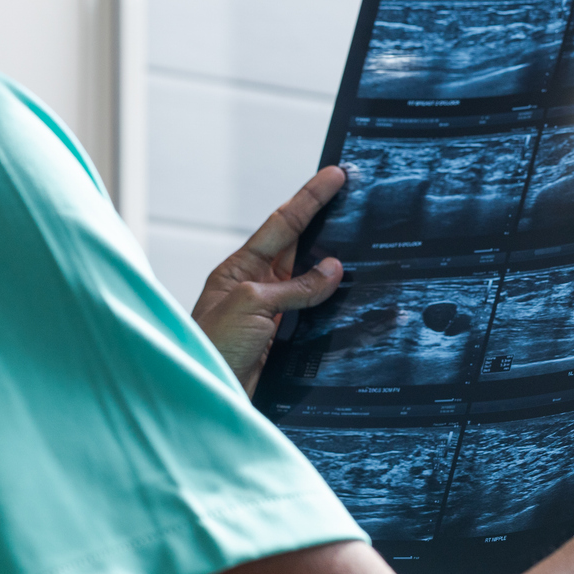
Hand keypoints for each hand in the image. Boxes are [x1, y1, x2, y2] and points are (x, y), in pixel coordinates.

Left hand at [192, 167, 346, 393]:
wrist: (205, 399)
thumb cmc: (211, 347)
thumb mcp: (252, 305)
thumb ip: (294, 286)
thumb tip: (333, 269)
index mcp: (241, 268)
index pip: (282, 224)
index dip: (310, 198)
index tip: (335, 175)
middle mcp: (258, 287)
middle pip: (301, 247)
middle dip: (328, 223)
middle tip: (358, 198)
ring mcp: (272, 314)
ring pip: (313, 283)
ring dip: (338, 270)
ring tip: (367, 245)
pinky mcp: (285, 342)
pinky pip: (317, 317)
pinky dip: (338, 308)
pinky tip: (358, 301)